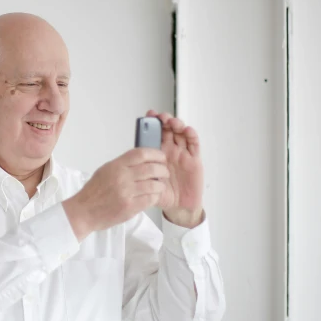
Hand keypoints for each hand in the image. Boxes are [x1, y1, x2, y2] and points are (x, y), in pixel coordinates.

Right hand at [63, 148, 168, 239]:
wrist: (84, 211)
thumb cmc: (93, 192)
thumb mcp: (105, 171)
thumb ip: (122, 165)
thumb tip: (141, 161)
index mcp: (116, 166)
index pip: (140, 154)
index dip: (155, 154)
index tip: (161, 157)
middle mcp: (122, 177)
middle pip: (151, 168)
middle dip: (162, 170)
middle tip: (165, 173)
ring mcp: (126, 193)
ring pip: (154, 185)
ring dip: (161, 185)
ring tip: (160, 186)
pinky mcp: (130, 207)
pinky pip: (150, 199)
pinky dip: (155, 197)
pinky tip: (153, 196)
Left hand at [145, 110, 203, 227]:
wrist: (178, 206)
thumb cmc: (162, 192)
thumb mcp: (146, 181)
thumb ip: (140, 171)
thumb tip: (126, 162)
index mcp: (157, 153)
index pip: (156, 133)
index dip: (153, 123)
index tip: (149, 115)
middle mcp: (171, 150)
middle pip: (169, 129)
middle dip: (165, 120)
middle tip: (161, 117)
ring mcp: (183, 153)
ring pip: (181, 133)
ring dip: (177, 125)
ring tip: (172, 122)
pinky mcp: (194, 159)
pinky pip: (194, 145)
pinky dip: (191, 136)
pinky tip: (187, 130)